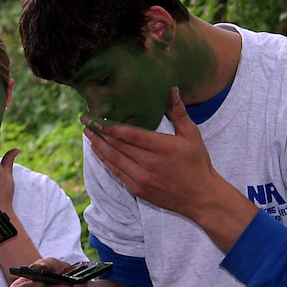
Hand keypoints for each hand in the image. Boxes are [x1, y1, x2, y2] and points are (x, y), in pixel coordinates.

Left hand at [82, 87, 255, 250]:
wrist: (201, 197)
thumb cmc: (197, 163)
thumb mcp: (192, 135)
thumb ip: (178, 112)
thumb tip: (171, 89)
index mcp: (162, 147)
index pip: (129, 135)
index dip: (109, 126)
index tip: (95, 118)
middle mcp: (149, 163)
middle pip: (117, 145)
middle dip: (98, 132)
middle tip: (85, 120)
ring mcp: (142, 178)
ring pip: (113, 159)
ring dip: (98, 145)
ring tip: (87, 133)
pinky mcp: (138, 189)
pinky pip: (116, 172)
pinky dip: (105, 160)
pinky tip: (97, 150)